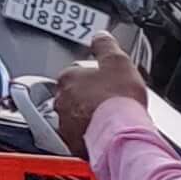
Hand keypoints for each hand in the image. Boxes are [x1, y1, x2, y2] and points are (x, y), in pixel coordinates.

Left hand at [51, 28, 147, 147]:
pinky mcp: (71, 143)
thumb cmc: (118, 100)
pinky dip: (91, 135)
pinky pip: (79, 137)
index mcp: (68, 77)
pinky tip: (105, 134)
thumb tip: (100, 35)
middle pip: (75, 95)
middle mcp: (60, 100)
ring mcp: (64, 123)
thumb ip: (105, 46)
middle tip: (111, 102)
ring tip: (110, 119)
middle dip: (90, 98)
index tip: (108, 82)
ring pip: (76, 116)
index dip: (96, 77)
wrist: (120, 134)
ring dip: (89, 117)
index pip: (78, 73)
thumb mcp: (117, 61)